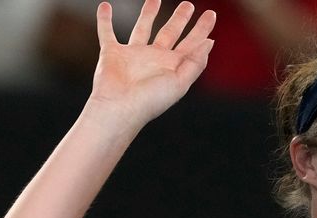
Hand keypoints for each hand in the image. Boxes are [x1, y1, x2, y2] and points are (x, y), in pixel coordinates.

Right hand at [89, 0, 215, 125]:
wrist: (119, 108)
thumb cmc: (151, 99)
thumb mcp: (180, 81)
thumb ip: (196, 62)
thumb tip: (209, 42)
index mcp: (172, 66)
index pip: (191, 43)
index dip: (202, 29)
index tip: (211, 14)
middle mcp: (154, 59)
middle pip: (170, 32)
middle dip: (180, 18)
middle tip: (187, 4)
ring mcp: (133, 55)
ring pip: (142, 28)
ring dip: (148, 13)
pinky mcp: (112, 53)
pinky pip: (107, 32)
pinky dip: (104, 20)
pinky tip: (106, 6)